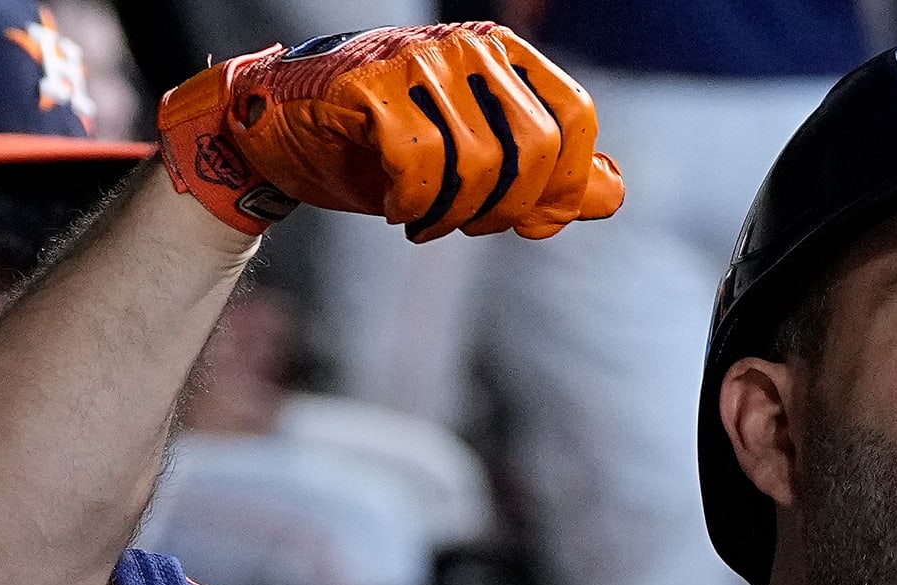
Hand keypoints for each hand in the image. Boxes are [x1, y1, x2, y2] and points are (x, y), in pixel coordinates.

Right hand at [155, 23, 623, 240]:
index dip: (565, 185)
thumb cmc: (386, 145)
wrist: (282, 131)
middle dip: (511, 206)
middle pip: (536, 145)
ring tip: (430, 221)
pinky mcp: (368, 88)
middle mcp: (467, 47)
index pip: (576, 118)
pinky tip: (400, 210)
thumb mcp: (480, 161)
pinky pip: (421, 163)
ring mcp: (417, 61)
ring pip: (481, 161)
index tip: (531, 221)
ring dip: (457, 214)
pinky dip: (416, 205)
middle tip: (472, 225)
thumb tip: (614, 194)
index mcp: (506, 56)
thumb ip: (549, 176)